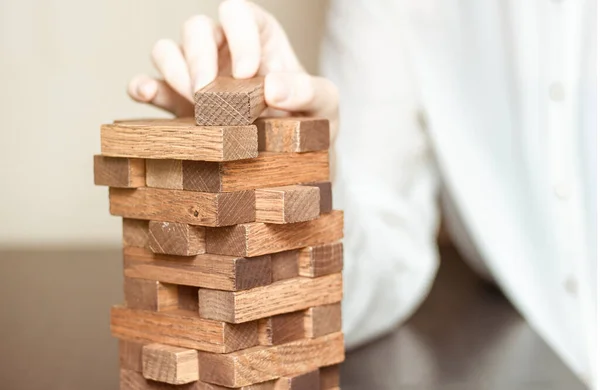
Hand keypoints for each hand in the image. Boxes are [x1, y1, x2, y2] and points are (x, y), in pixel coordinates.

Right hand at [127, 0, 338, 139]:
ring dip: (174, 73)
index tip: (247, 74)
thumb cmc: (311, 122)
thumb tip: (272, 87)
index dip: (238, 36)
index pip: (238, 13)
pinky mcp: (178, 104)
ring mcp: (197, 75)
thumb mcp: (324, 105)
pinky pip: (148, 84)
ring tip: (196, 105)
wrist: (293, 157)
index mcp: (258, 37)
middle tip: (212, 96)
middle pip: (195, 27)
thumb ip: (308, 91)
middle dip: (199, 57)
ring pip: (166, 50)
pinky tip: (148, 95)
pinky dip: (143, 87)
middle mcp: (223, 50)